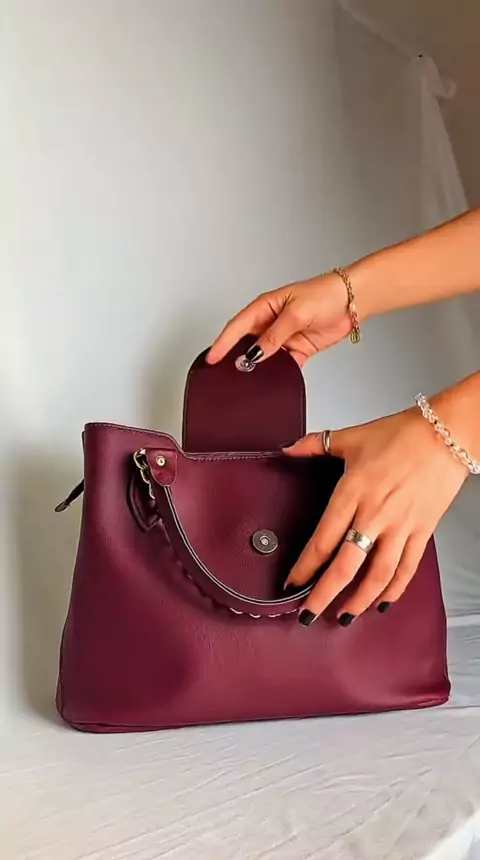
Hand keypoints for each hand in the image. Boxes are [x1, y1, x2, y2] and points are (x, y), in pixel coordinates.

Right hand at [207, 272, 353, 366]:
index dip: (222, 343)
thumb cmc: (325, 294)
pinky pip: (283, 365)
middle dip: (236, 358)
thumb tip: (255, 354)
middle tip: (225, 374)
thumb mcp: (296, 314)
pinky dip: (279, 373)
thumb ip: (274, 335)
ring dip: (258, 368)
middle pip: (247, 343)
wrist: (353, 301)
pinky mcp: (298, 349)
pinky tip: (275, 380)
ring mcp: (284, 337)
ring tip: (249, 381)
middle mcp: (271, 322)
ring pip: (264, 357)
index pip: (237, 327)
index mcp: (265, 307)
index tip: (212, 358)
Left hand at [284, 408, 467, 624]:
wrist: (445, 434)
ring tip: (343, 617)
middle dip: (324, 595)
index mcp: (352, 492)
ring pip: (378, 575)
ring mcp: (400, 526)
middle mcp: (374, 515)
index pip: (322, 540)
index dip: (304, 567)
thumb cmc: (401, 434)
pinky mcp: (421, 531)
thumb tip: (287, 449)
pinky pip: (407, 568)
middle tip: (308, 614)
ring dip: (359, 600)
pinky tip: (382, 602)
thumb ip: (314, 445)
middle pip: (345, 566)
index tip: (291, 583)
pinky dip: (395, 589)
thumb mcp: (351, 437)